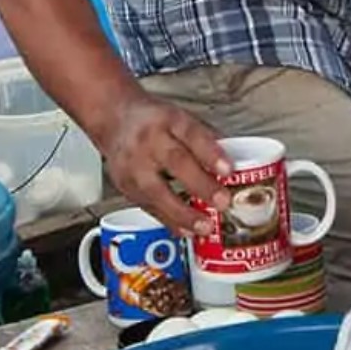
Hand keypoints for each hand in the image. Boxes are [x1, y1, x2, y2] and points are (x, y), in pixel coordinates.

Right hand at [99, 95, 232, 237]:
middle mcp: (148, 140)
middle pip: (175, 162)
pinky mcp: (125, 186)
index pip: (192, 134)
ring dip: (183, 213)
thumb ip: (206, 140)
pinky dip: (169, 220)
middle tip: (222, 203)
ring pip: (157, 191)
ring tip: (205, 227)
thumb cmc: (154, 122)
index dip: (211, 152)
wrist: (113, 120)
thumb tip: (236, 166)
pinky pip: (149, 206)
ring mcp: (133, 164)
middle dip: (200, 185)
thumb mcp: (181, 118)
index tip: (229, 170)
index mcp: (169, 119)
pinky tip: (186, 231)